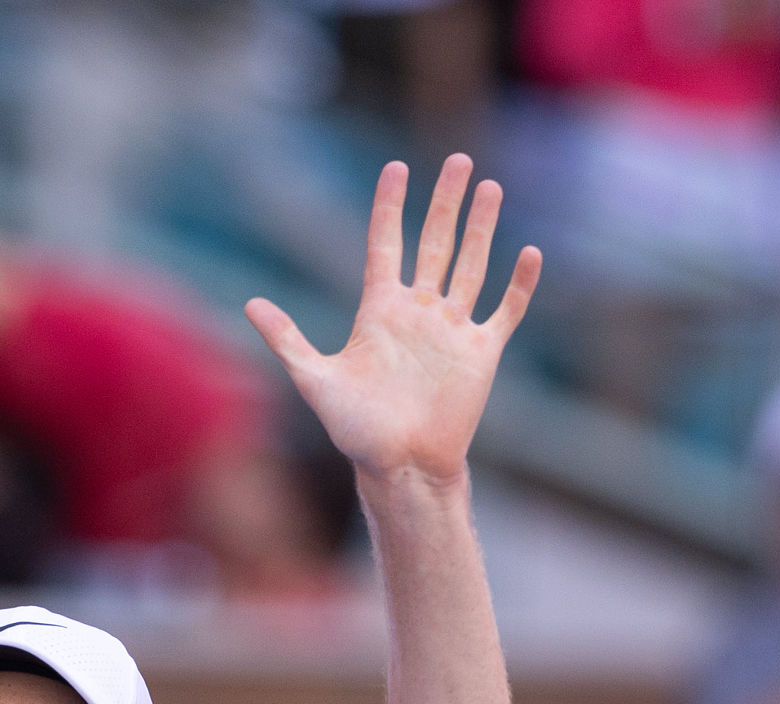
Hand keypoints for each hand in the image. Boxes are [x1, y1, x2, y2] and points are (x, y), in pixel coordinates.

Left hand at [244, 156, 540, 487]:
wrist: (400, 466)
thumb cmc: (355, 430)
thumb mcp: (315, 380)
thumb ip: (288, 340)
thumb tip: (250, 303)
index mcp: (379, 310)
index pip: (386, 244)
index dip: (390, 206)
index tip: (397, 168)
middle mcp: (417, 312)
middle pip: (434, 243)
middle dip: (446, 202)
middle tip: (459, 160)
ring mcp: (451, 330)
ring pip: (470, 265)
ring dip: (481, 228)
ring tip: (490, 187)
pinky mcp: (481, 353)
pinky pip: (504, 311)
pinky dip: (518, 284)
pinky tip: (529, 252)